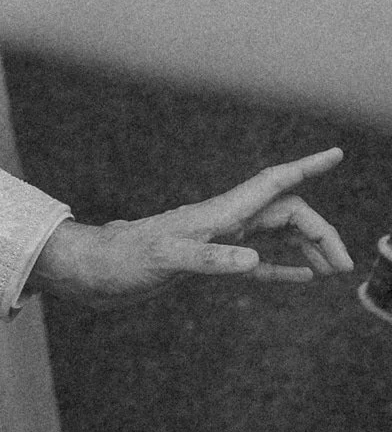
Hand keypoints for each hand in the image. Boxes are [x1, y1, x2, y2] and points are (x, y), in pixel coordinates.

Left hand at [28, 149, 351, 301]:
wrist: (87, 271)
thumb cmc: (118, 261)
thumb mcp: (161, 260)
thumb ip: (206, 259)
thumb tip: (252, 258)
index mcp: (216, 214)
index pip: (271, 183)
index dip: (306, 167)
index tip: (336, 153)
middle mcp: (220, 221)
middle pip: (284, 213)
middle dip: (319, 231)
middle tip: (344, 266)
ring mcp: (215, 241)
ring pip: (275, 235)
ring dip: (306, 249)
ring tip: (332, 272)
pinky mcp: (205, 265)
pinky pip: (255, 263)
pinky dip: (282, 267)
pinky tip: (302, 278)